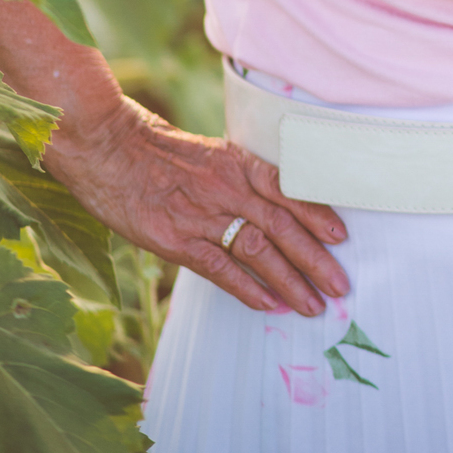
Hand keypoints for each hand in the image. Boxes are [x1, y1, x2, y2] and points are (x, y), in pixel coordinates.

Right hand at [47, 98, 348, 317]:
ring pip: (257, 250)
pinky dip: (247, 288)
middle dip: (315, 258)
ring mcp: (203, 214)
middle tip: (340, 285)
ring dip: (289, 280)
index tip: (341, 237)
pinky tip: (268, 305)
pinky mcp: (176, 239)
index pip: (289, 191)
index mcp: (238, 163)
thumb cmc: (160, 152)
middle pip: (282, 225)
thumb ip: (240, 176)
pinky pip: (219, 267)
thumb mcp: (210, 154)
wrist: (111, 148)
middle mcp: (228, 188)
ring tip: (313, 304)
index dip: (317, 215)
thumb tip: (273, 201)